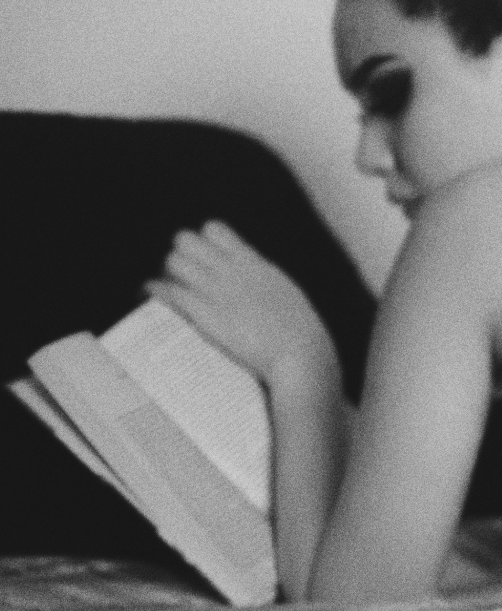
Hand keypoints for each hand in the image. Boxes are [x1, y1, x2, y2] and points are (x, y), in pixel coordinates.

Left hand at [144, 220, 336, 382]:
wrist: (299, 350)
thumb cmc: (298, 328)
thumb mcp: (282, 290)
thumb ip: (262, 278)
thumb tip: (253, 273)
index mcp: (251, 262)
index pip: (214, 229)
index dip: (202, 240)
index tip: (200, 255)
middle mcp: (231, 269)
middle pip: (187, 240)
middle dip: (179, 253)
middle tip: (179, 272)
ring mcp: (217, 290)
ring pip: (174, 261)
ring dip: (166, 272)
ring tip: (163, 284)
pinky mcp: (206, 313)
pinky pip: (170, 291)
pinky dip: (155, 289)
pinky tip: (148, 292)